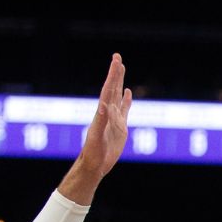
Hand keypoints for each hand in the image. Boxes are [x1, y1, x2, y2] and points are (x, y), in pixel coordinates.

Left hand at [78, 53, 132, 180]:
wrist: (94, 165)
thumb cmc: (93, 153)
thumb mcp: (96, 137)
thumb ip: (101, 122)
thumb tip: (104, 105)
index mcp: (102, 113)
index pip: (108, 90)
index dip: (113, 76)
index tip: (116, 61)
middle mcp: (107, 113)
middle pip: (112, 88)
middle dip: (115, 73)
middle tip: (117, 56)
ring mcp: (114, 119)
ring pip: (118, 96)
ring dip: (120, 82)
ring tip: (121, 68)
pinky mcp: (119, 127)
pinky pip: (124, 110)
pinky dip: (126, 100)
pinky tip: (128, 92)